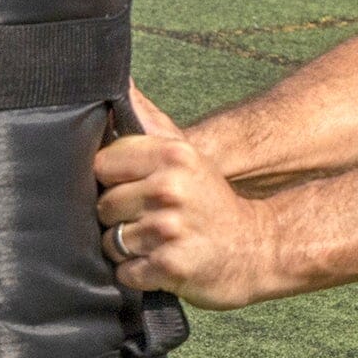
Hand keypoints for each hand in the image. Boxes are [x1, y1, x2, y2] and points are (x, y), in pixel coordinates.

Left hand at [94, 85, 275, 309]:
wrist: (256, 247)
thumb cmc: (211, 201)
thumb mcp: (186, 154)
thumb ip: (149, 122)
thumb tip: (120, 83)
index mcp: (172, 156)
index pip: (102, 165)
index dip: (113, 181)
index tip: (135, 189)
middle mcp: (169, 189)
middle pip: (104, 206)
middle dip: (120, 218)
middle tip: (152, 220)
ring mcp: (169, 229)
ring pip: (111, 242)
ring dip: (128, 249)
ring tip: (159, 242)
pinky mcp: (169, 266)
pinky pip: (125, 272)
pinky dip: (138, 274)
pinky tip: (162, 263)